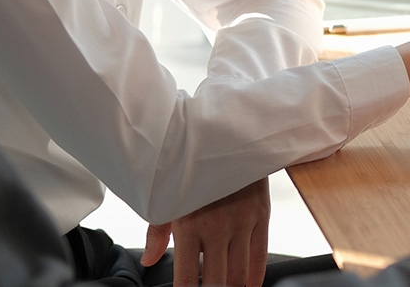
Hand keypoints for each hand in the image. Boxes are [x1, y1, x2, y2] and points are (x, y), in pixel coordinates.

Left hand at [141, 178, 270, 286]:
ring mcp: (243, 223)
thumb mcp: (167, 195)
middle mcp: (218, 228)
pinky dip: (256, 276)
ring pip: (240, 273)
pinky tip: (249, 285)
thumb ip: (157, 231)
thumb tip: (148, 260)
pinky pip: (261, 255)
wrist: (227, 137)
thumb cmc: (192, 165)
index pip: (187, 277)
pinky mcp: (262, 215)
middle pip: (217, 281)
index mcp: (190, 226)